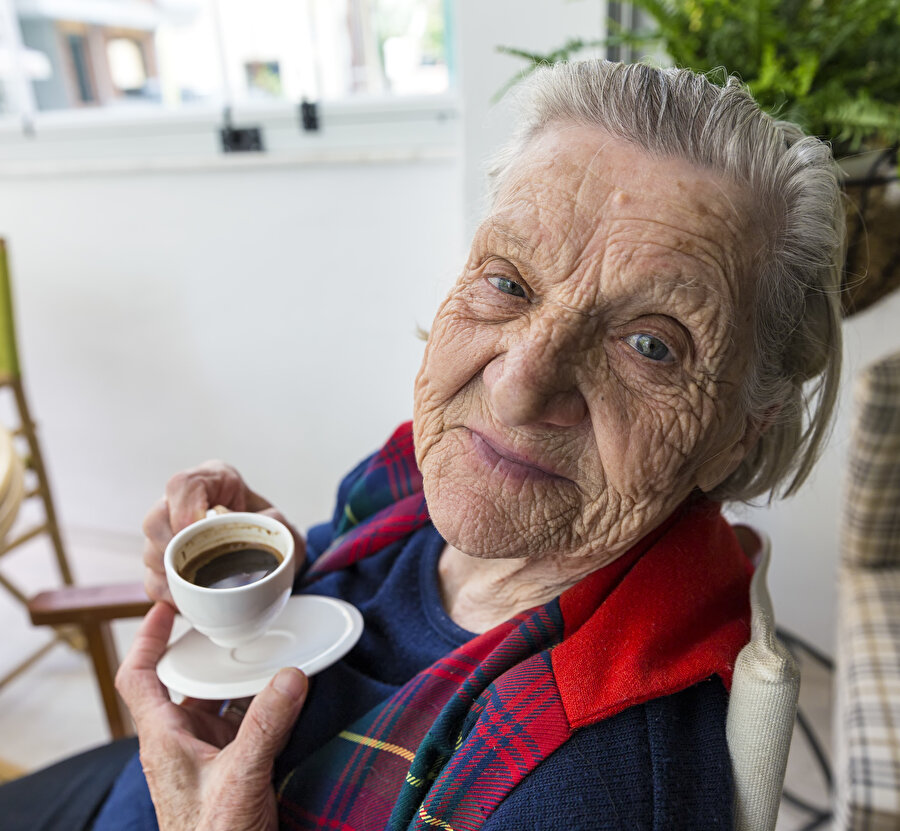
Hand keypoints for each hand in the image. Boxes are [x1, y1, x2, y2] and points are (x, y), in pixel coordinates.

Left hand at [116, 602, 307, 829]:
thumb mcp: (242, 777)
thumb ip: (266, 725)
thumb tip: (291, 675)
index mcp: (163, 739)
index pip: (139, 677)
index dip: (146, 637)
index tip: (165, 607)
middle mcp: (179, 742)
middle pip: (184, 681)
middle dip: (207, 650)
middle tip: (230, 620)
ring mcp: (204, 756)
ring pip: (216, 701)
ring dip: (237, 677)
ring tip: (262, 649)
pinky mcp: (228, 768)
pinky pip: (240, 722)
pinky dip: (258, 703)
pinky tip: (280, 693)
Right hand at [142, 461, 304, 603]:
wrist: (276, 558)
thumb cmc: (274, 534)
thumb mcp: (283, 525)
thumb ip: (273, 523)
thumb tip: (253, 526)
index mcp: (214, 481)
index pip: (182, 486)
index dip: (185, 510)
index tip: (200, 530)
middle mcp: (185, 503)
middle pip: (156, 519)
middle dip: (173, 547)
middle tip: (198, 565)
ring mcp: (171, 532)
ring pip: (150, 549)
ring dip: (171, 572)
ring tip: (198, 585)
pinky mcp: (166, 560)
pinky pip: (153, 578)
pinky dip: (168, 592)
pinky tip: (187, 598)